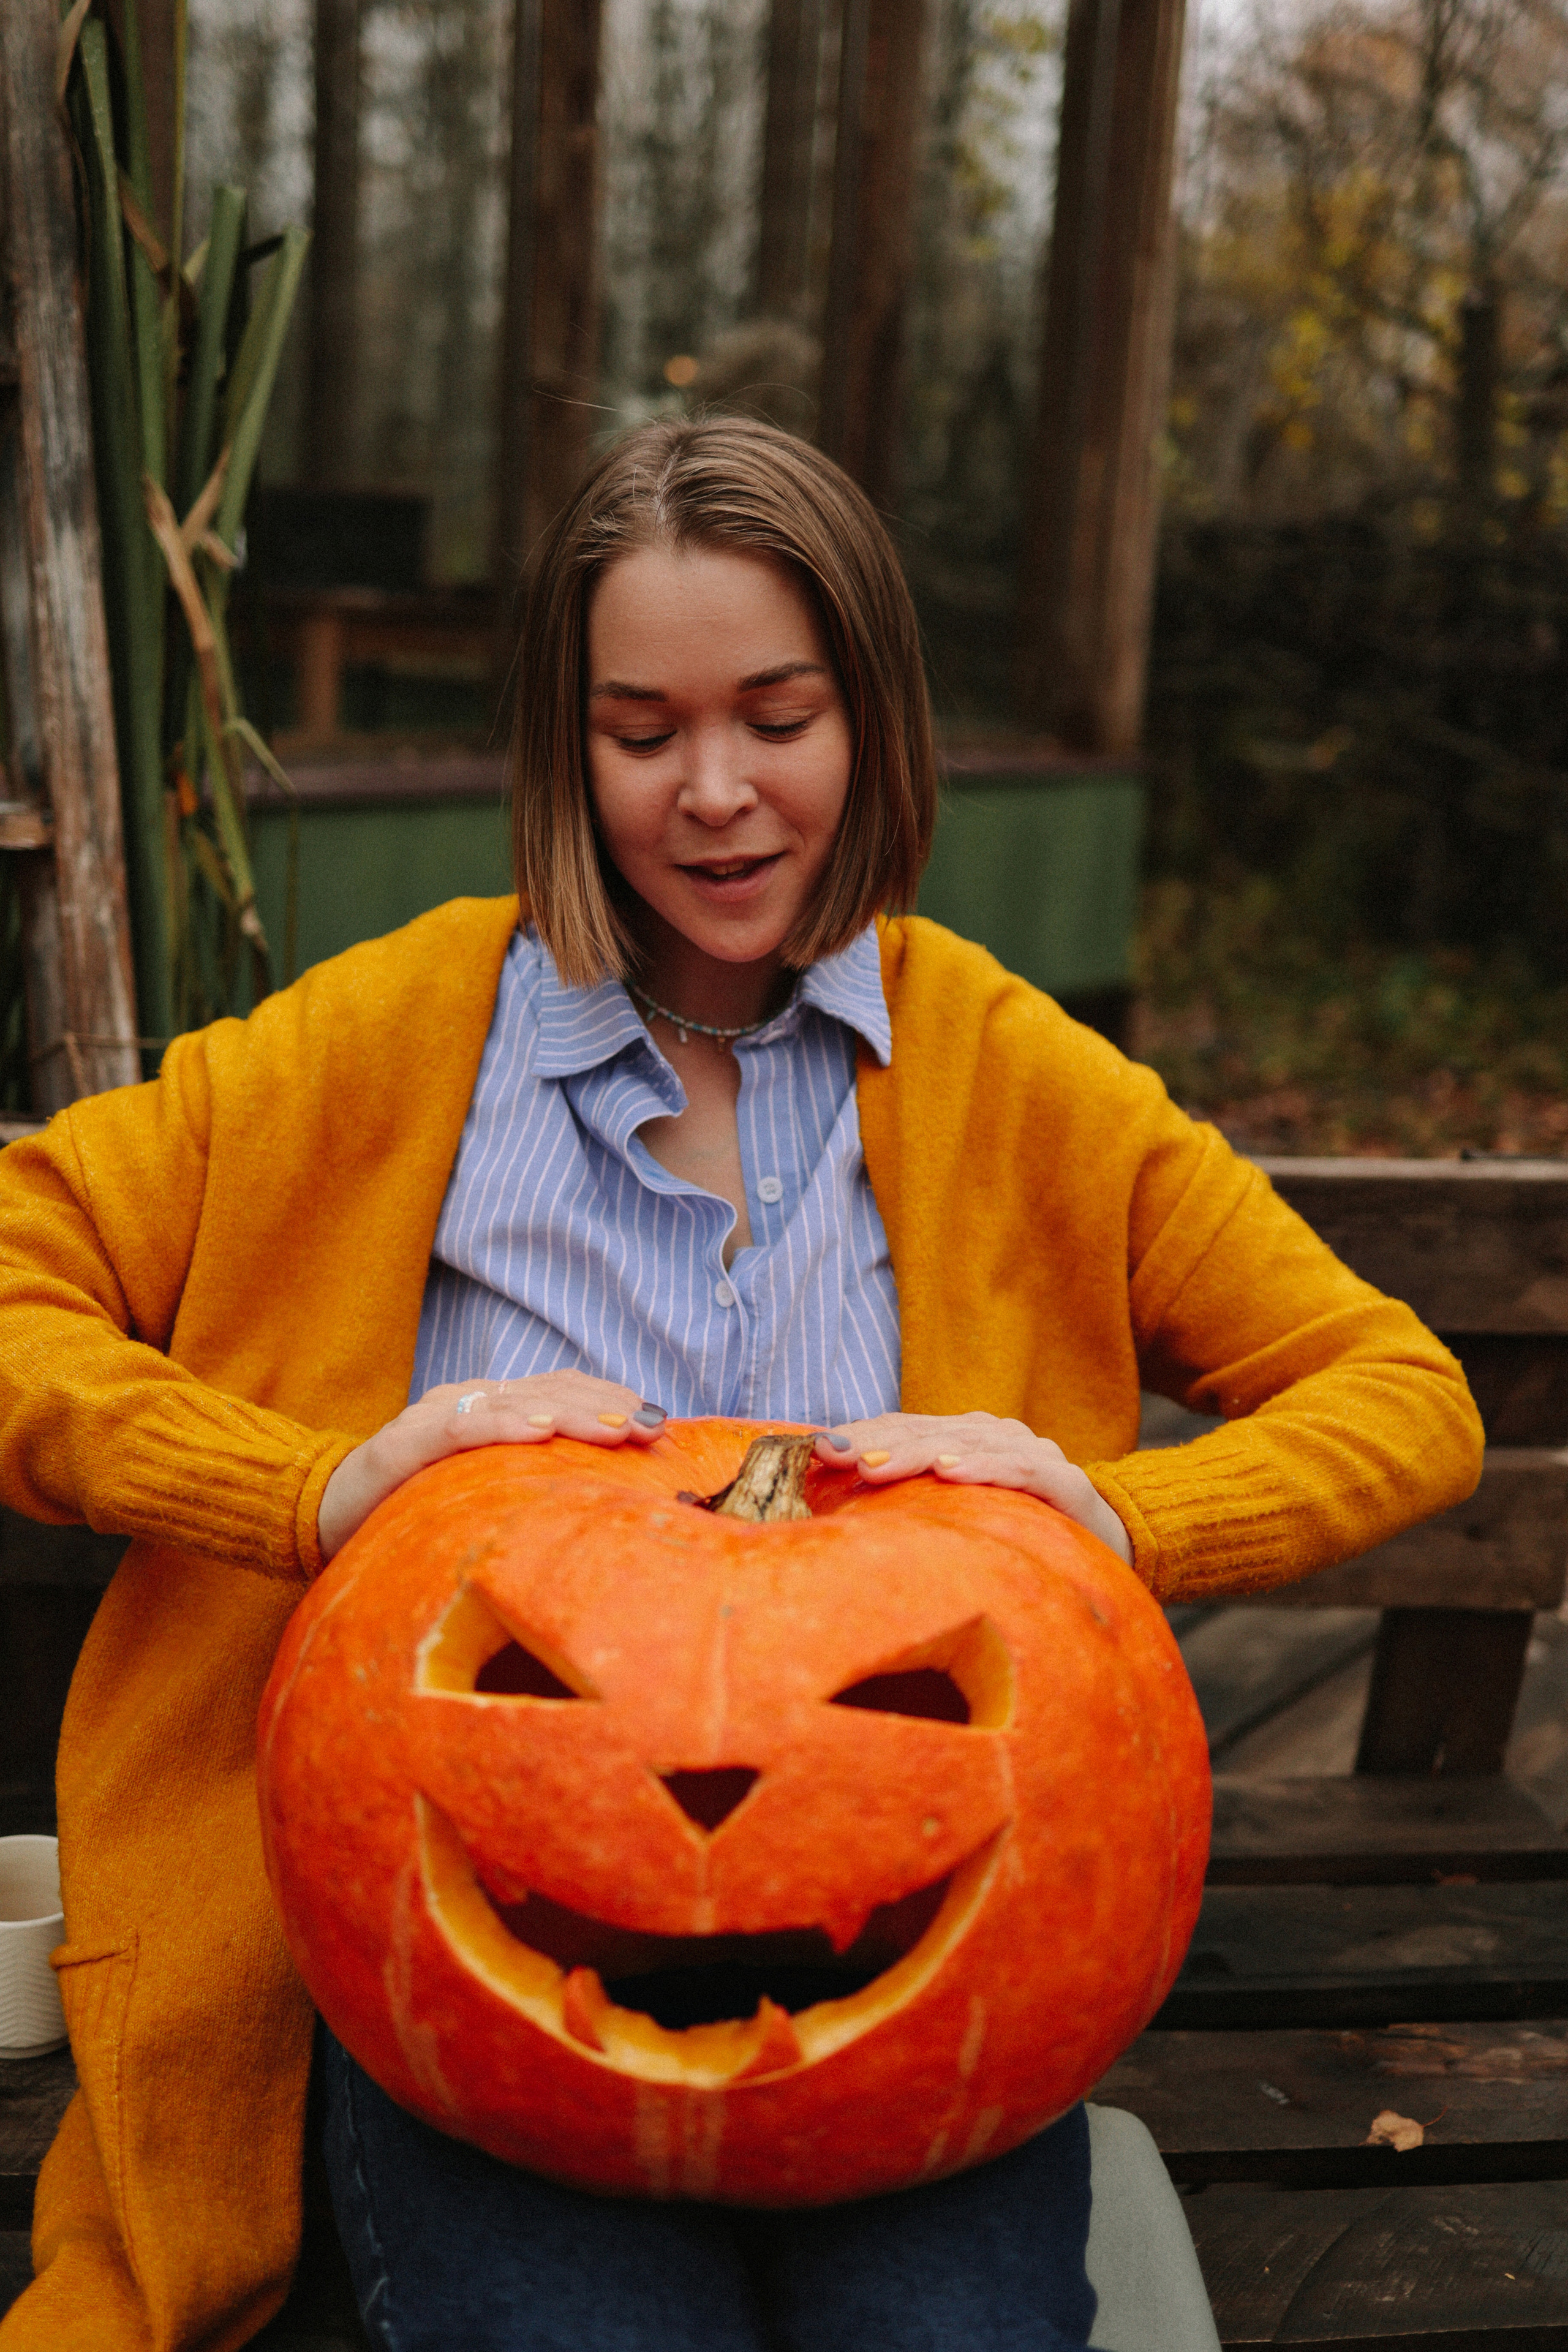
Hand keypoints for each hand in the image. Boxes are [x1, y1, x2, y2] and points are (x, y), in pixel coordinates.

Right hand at [317, 1371, 666, 1562]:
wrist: (326, 1518)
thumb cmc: (415, 1509)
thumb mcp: (485, 1491)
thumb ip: (531, 1477)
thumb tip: (603, 1493)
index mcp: (492, 1408)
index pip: (561, 1389)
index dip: (608, 1397)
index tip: (657, 1419)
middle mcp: (468, 1401)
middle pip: (548, 1392)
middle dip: (604, 1407)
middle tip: (650, 1427)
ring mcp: (435, 1417)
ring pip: (514, 1403)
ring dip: (570, 1413)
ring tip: (615, 1426)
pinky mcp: (402, 1444)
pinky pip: (459, 1429)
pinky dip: (502, 1425)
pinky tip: (538, 1430)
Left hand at [812, 1411, 1131, 1564]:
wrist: (1109, 1548)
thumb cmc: (1023, 1534)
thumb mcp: (961, 1518)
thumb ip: (916, 1504)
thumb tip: (846, 1503)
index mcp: (966, 1439)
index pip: (905, 1428)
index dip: (862, 1434)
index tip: (815, 1449)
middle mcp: (994, 1436)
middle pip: (926, 1431)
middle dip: (875, 1441)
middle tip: (831, 1454)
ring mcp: (1029, 1452)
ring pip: (965, 1444)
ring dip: (916, 1452)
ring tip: (874, 1465)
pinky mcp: (1063, 1480)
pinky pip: (1019, 1469)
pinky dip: (983, 1467)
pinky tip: (950, 1471)